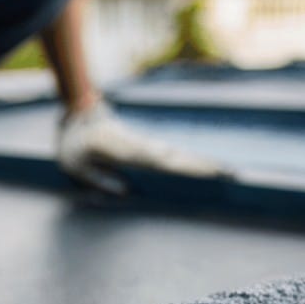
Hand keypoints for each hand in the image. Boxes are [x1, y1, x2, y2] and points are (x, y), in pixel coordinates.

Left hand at [56, 100, 227, 194]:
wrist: (77, 110)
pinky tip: (196, 167)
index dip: (187, 169)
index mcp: (129, 153)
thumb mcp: (77, 167)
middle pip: (177, 159)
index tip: (209, 172)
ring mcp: (143, 145)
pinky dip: (183, 162)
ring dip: (197, 164)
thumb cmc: (73, 143)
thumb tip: (128, 193)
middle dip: (203, 167)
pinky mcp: (142, 146)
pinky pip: (166, 156)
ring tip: (223, 172)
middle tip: (231, 174)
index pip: (164, 164)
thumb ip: (99, 180)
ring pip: (175, 156)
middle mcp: (142, 148)